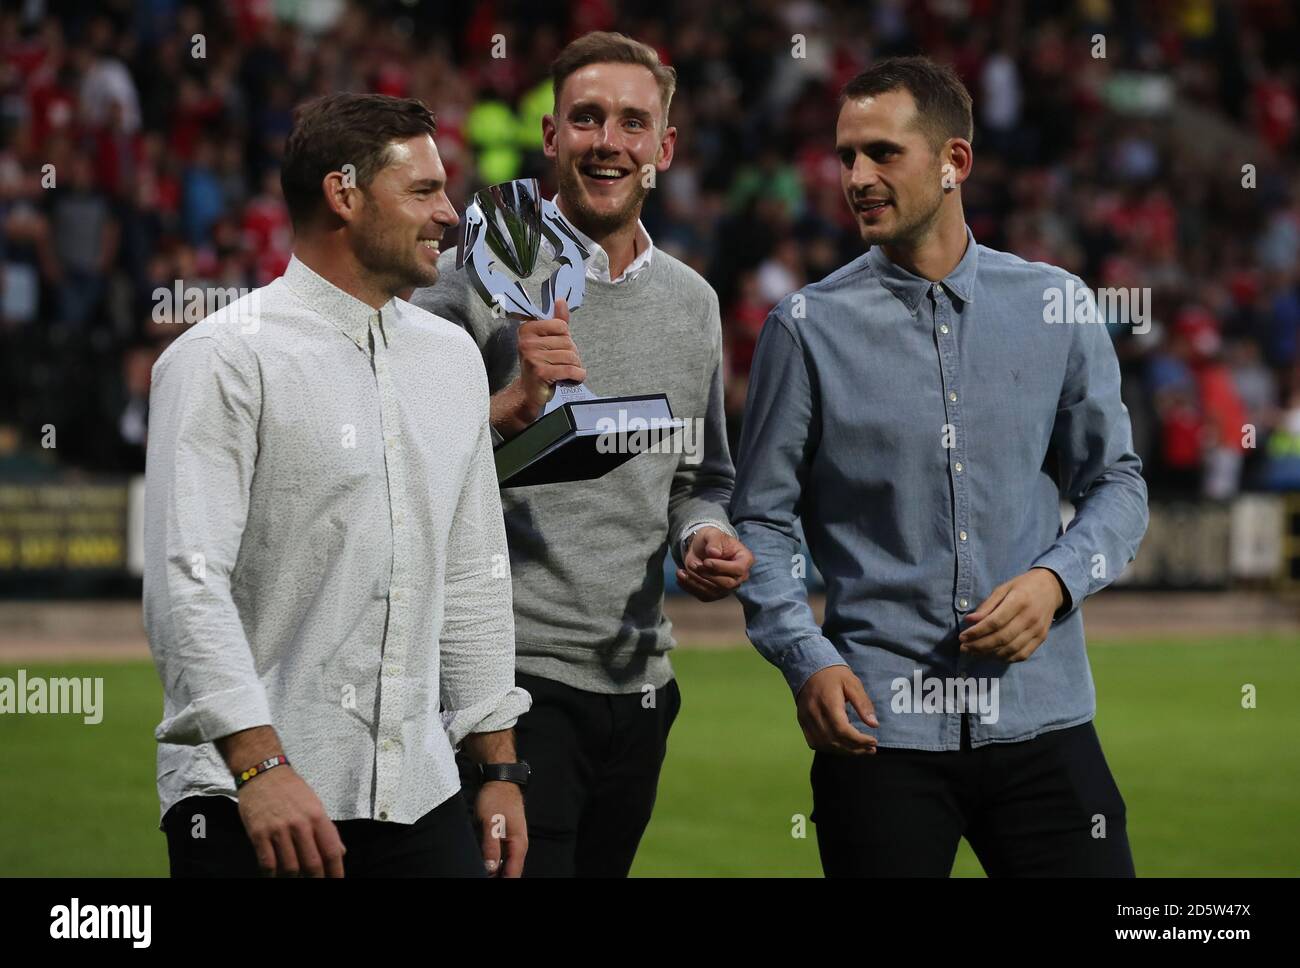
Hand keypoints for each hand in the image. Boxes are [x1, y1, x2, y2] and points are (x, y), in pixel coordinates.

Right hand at [237, 765, 345, 876]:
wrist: (263, 772)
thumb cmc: (291, 789)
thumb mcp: (315, 804)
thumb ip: (328, 830)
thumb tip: (341, 852)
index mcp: (317, 816)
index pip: (332, 851)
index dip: (336, 872)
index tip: (337, 882)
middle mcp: (300, 824)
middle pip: (312, 863)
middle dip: (316, 879)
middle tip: (316, 884)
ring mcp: (278, 830)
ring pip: (290, 867)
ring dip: (293, 879)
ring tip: (296, 880)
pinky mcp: (259, 834)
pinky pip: (267, 863)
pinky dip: (272, 875)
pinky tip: (274, 877)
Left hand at [475, 781, 527, 876]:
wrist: (498, 779)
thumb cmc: (496, 799)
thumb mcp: (491, 824)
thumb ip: (491, 848)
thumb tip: (491, 869)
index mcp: (518, 845)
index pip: (513, 874)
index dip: (502, 881)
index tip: (487, 881)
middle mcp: (518, 845)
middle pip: (509, 871)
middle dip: (496, 876)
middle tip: (478, 875)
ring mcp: (511, 840)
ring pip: (503, 863)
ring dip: (493, 869)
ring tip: (478, 870)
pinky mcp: (503, 836)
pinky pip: (499, 854)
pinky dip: (491, 859)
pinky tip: (480, 860)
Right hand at [492, 298, 585, 434]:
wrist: (529, 394)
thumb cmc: (541, 365)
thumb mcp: (548, 341)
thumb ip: (556, 321)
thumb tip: (561, 300)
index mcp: (527, 330)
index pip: (561, 326)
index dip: (566, 339)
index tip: (557, 349)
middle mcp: (527, 342)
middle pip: (568, 342)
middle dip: (572, 355)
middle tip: (562, 364)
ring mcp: (532, 357)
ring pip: (571, 356)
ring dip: (575, 367)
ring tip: (566, 373)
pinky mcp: (540, 372)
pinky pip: (570, 369)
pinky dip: (577, 376)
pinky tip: (572, 379)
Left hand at [676, 527, 753, 601]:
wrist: (702, 549)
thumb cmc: (712, 540)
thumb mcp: (712, 534)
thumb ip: (714, 541)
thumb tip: (713, 553)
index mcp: (745, 559)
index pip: (738, 569)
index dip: (721, 567)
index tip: (706, 561)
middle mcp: (740, 577)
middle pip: (726, 584)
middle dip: (707, 575)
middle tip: (693, 564)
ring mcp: (728, 588)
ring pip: (714, 591)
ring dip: (696, 581)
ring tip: (682, 570)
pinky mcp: (715, 594)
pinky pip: (704, 596)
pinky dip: (690, 587)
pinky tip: (681, 577)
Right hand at [794, 665, 877, 754]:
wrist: (808, 666)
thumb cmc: (834, 674)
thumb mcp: (852, 683)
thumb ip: (863, 704)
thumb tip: (874, 724)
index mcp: (828, 703)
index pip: (843, 730)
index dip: (859, 740)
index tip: (874, 741)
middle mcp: (815, 713)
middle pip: (835, 741)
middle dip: (855, 748)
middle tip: (871, 749)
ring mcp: (806, 719)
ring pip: (825, 745)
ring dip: (844, 751)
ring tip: (860, 750)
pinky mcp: (802, 722)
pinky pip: (814, 743)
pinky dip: (829, 749)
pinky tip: (842, 747)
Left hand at [959, 567, 1064, 662]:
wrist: (1051, 588)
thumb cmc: (1022, 586)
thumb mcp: (1003, 589)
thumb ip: (987, 606)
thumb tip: (969, 621)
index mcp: (1019, 601)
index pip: (995, 622)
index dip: (977, 633)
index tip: (962, 637)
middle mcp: (1030, 618)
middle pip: (1002, 638)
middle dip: (979, 646)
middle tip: (964, 648)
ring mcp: (1037, 630)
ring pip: (1011, 649)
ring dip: (989, 655)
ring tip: (974, 653)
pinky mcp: (1041, 639)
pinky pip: (1022, 655)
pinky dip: (1005, 658)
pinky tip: (991, 655)